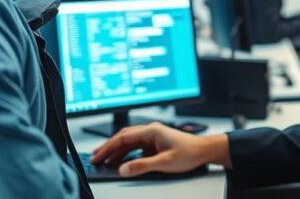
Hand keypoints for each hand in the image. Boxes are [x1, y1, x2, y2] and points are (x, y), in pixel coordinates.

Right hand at [90, 123, 229, 177]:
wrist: (204, 151)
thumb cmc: (189, 152)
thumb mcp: (164, 162)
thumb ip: (142, 166)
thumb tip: (123, 169)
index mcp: (151, 130)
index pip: (123, 137)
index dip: (108, 147)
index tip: (97, 156)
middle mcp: (150, 131)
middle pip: (123, 138)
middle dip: (108, 148)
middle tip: (95, 158)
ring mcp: (152, 137)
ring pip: (129, 143)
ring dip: (116, 151)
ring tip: (104, 161)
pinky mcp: (155, 143)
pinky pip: (136, 147)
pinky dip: (126, 154)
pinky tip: (121, 161)